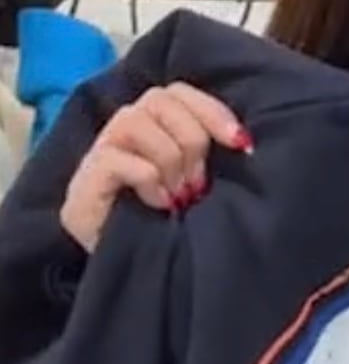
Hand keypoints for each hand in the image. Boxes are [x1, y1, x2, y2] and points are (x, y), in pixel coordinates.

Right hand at [59, 82, 251, 252]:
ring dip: (169, 161)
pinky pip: (118, 159)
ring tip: (178, 198)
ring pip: (136, 122)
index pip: (180, 93)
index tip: (242, 145)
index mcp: (156, 127)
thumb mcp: (201, 191)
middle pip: (160, 100)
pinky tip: (158, 204)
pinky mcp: (88, 178)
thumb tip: (245, 145)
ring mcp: (103, 150)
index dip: (212, 111)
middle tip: (198, 185)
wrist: (131, 271)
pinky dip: (147, 180)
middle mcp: (127, 129)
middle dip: (192, 141)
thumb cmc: (171, 229)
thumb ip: (212, 161)